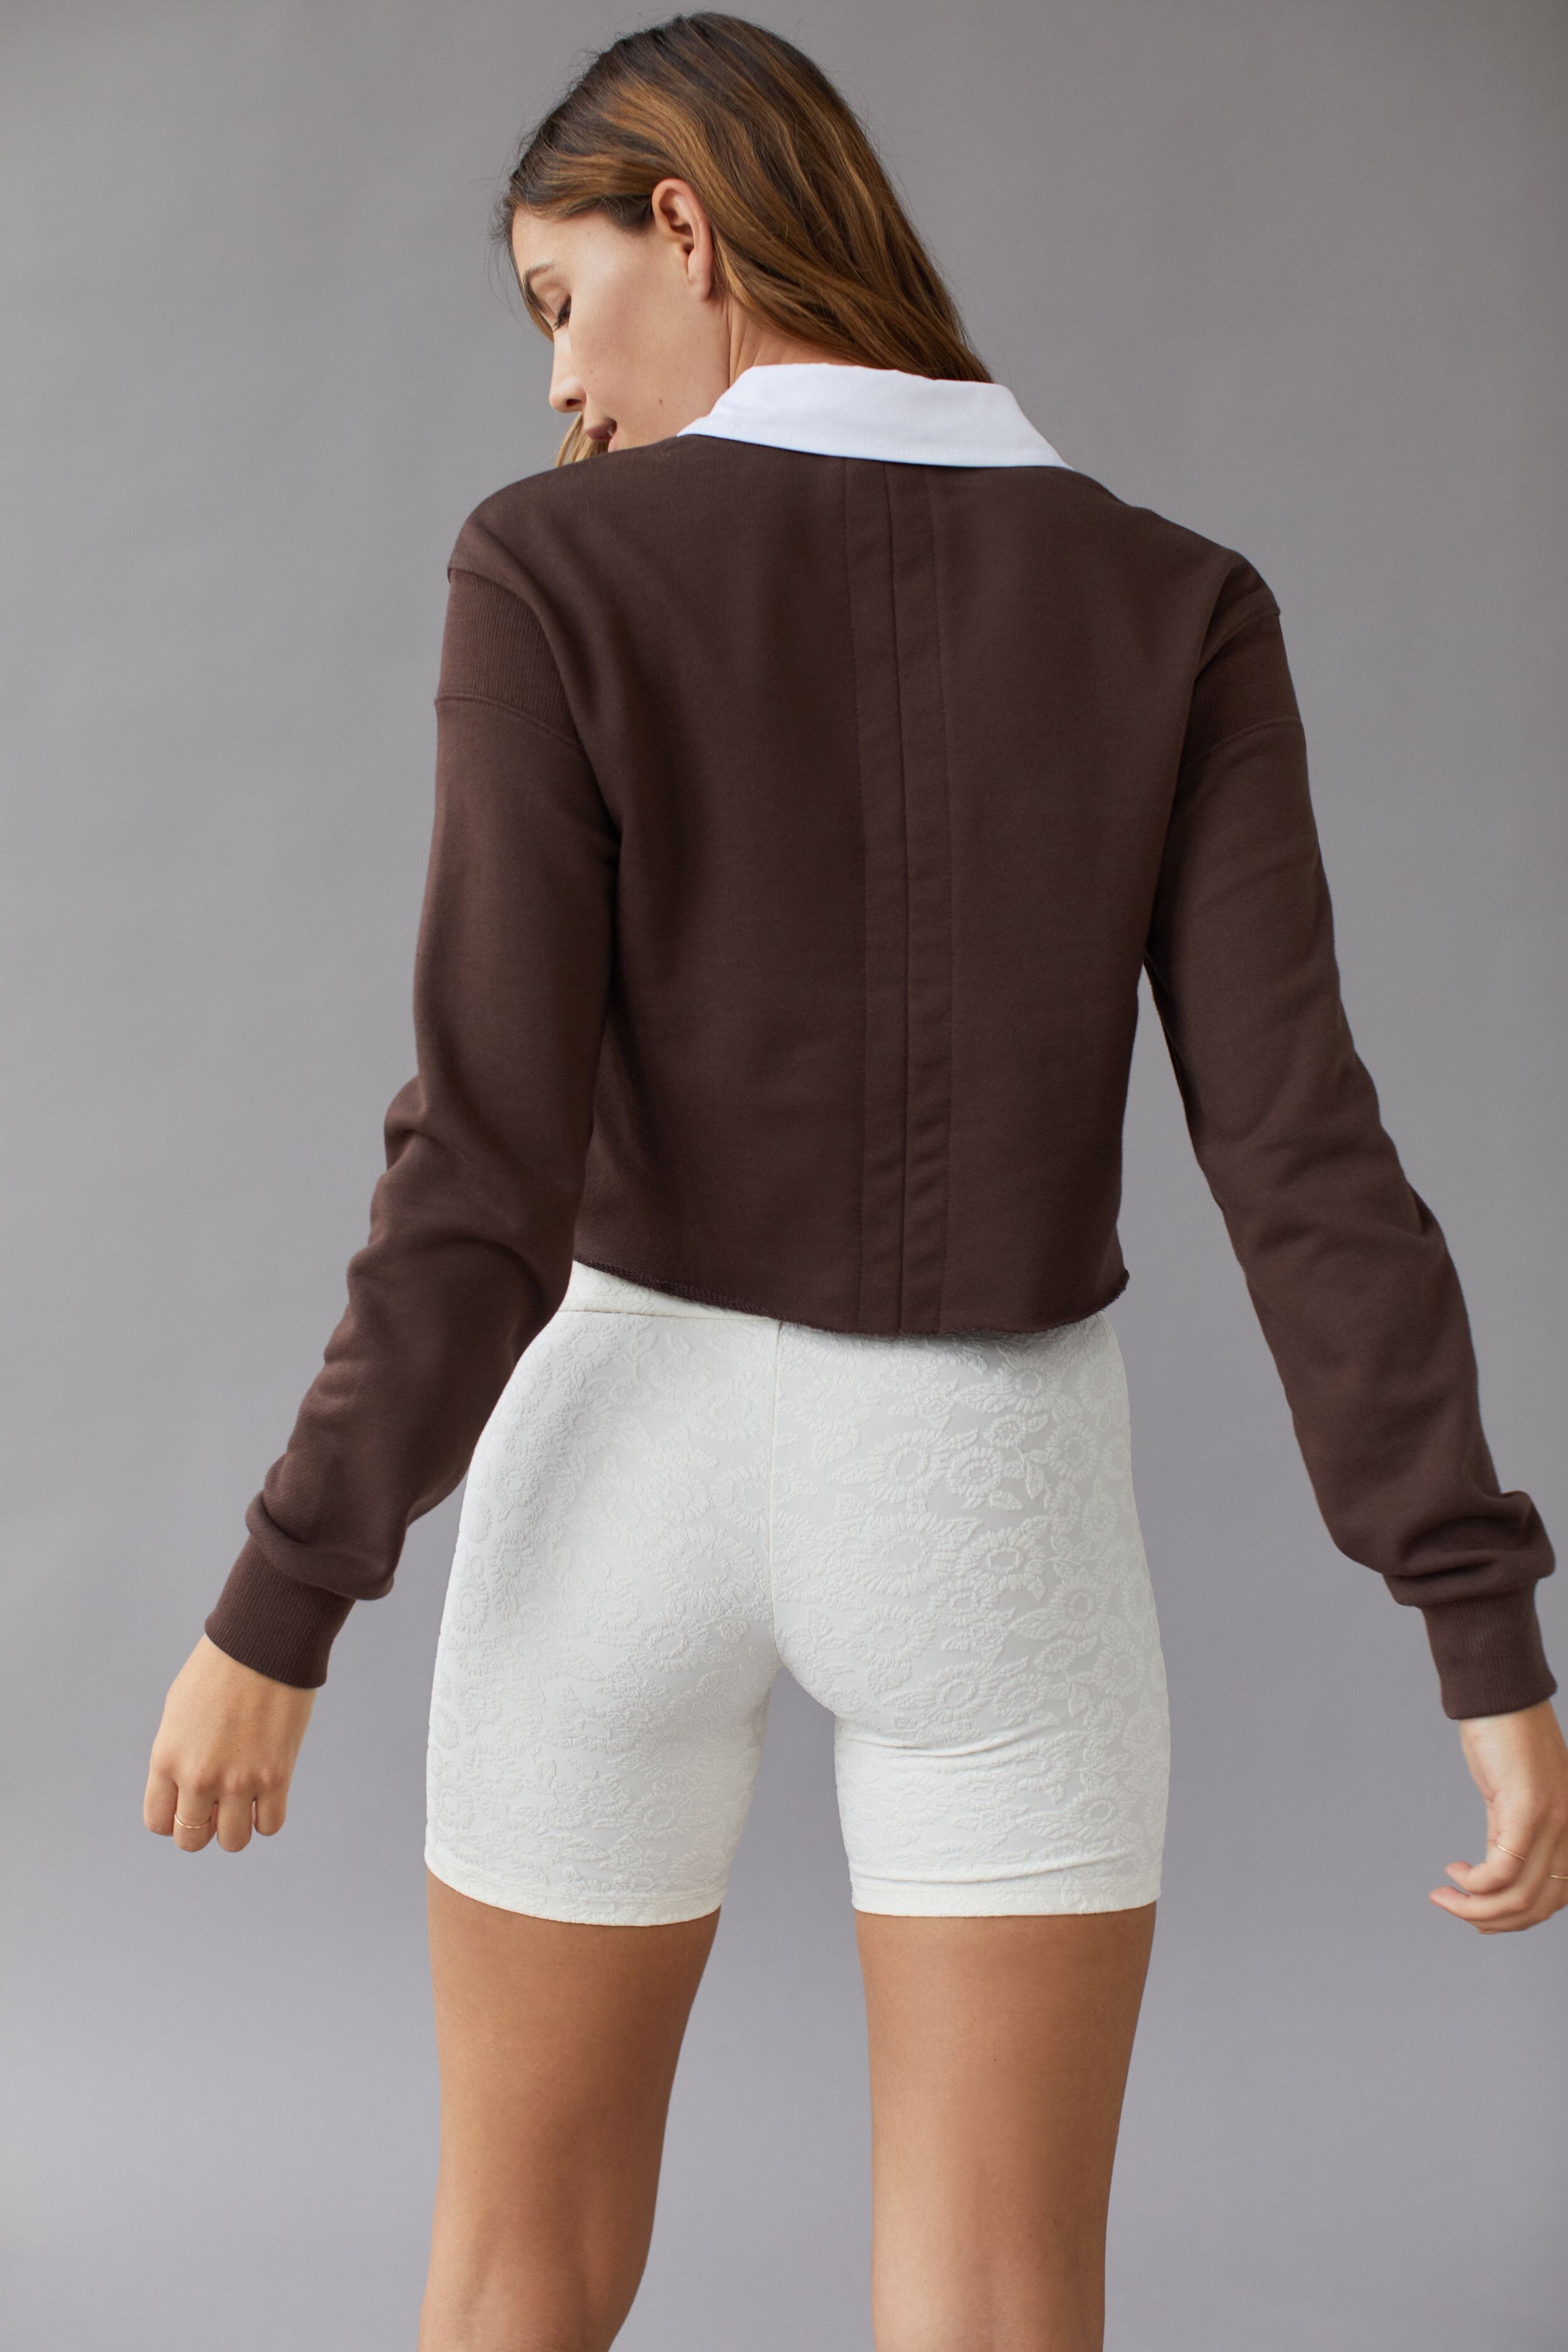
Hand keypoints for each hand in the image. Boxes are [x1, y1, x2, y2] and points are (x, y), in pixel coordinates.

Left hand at [144, 1633, 315, 1853]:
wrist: (263, 1641)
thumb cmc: (220, 1669)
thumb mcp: (178, 1712)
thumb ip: (176, 1754)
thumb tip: (185, 1788)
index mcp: (166, 1758)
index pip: (159, 1823)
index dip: (175, 1818)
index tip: (191, 1801)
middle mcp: (197, 1777)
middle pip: (191, 1840)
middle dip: (204, 1827)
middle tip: (218, 1803)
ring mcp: (238, 1781)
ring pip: (233, 1841)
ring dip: (237, 1827)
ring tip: (245, 1799)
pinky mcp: (276, 1776)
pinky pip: (270, 1825)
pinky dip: (268, 1816)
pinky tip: (269, 1791)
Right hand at [1428, 1698, 1567, 1931]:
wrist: (1502, 1695)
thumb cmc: (1507, 1739)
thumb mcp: (1516, 1798)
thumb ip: (1513, 1834)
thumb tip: (1493, 1874)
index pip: (1554, 1899)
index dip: (1516, 1920)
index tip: (1481, 1916)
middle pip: (1537, 1907)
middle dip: (1493, 1922)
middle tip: (1458, 1911)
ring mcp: (1552, 1823)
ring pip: (1519, 1897)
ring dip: (1475, 1909)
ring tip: (1445, 1898)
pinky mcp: (1526, 1811)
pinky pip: (1503, 1871)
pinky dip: (1474, 1885)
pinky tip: (1455, 1874)